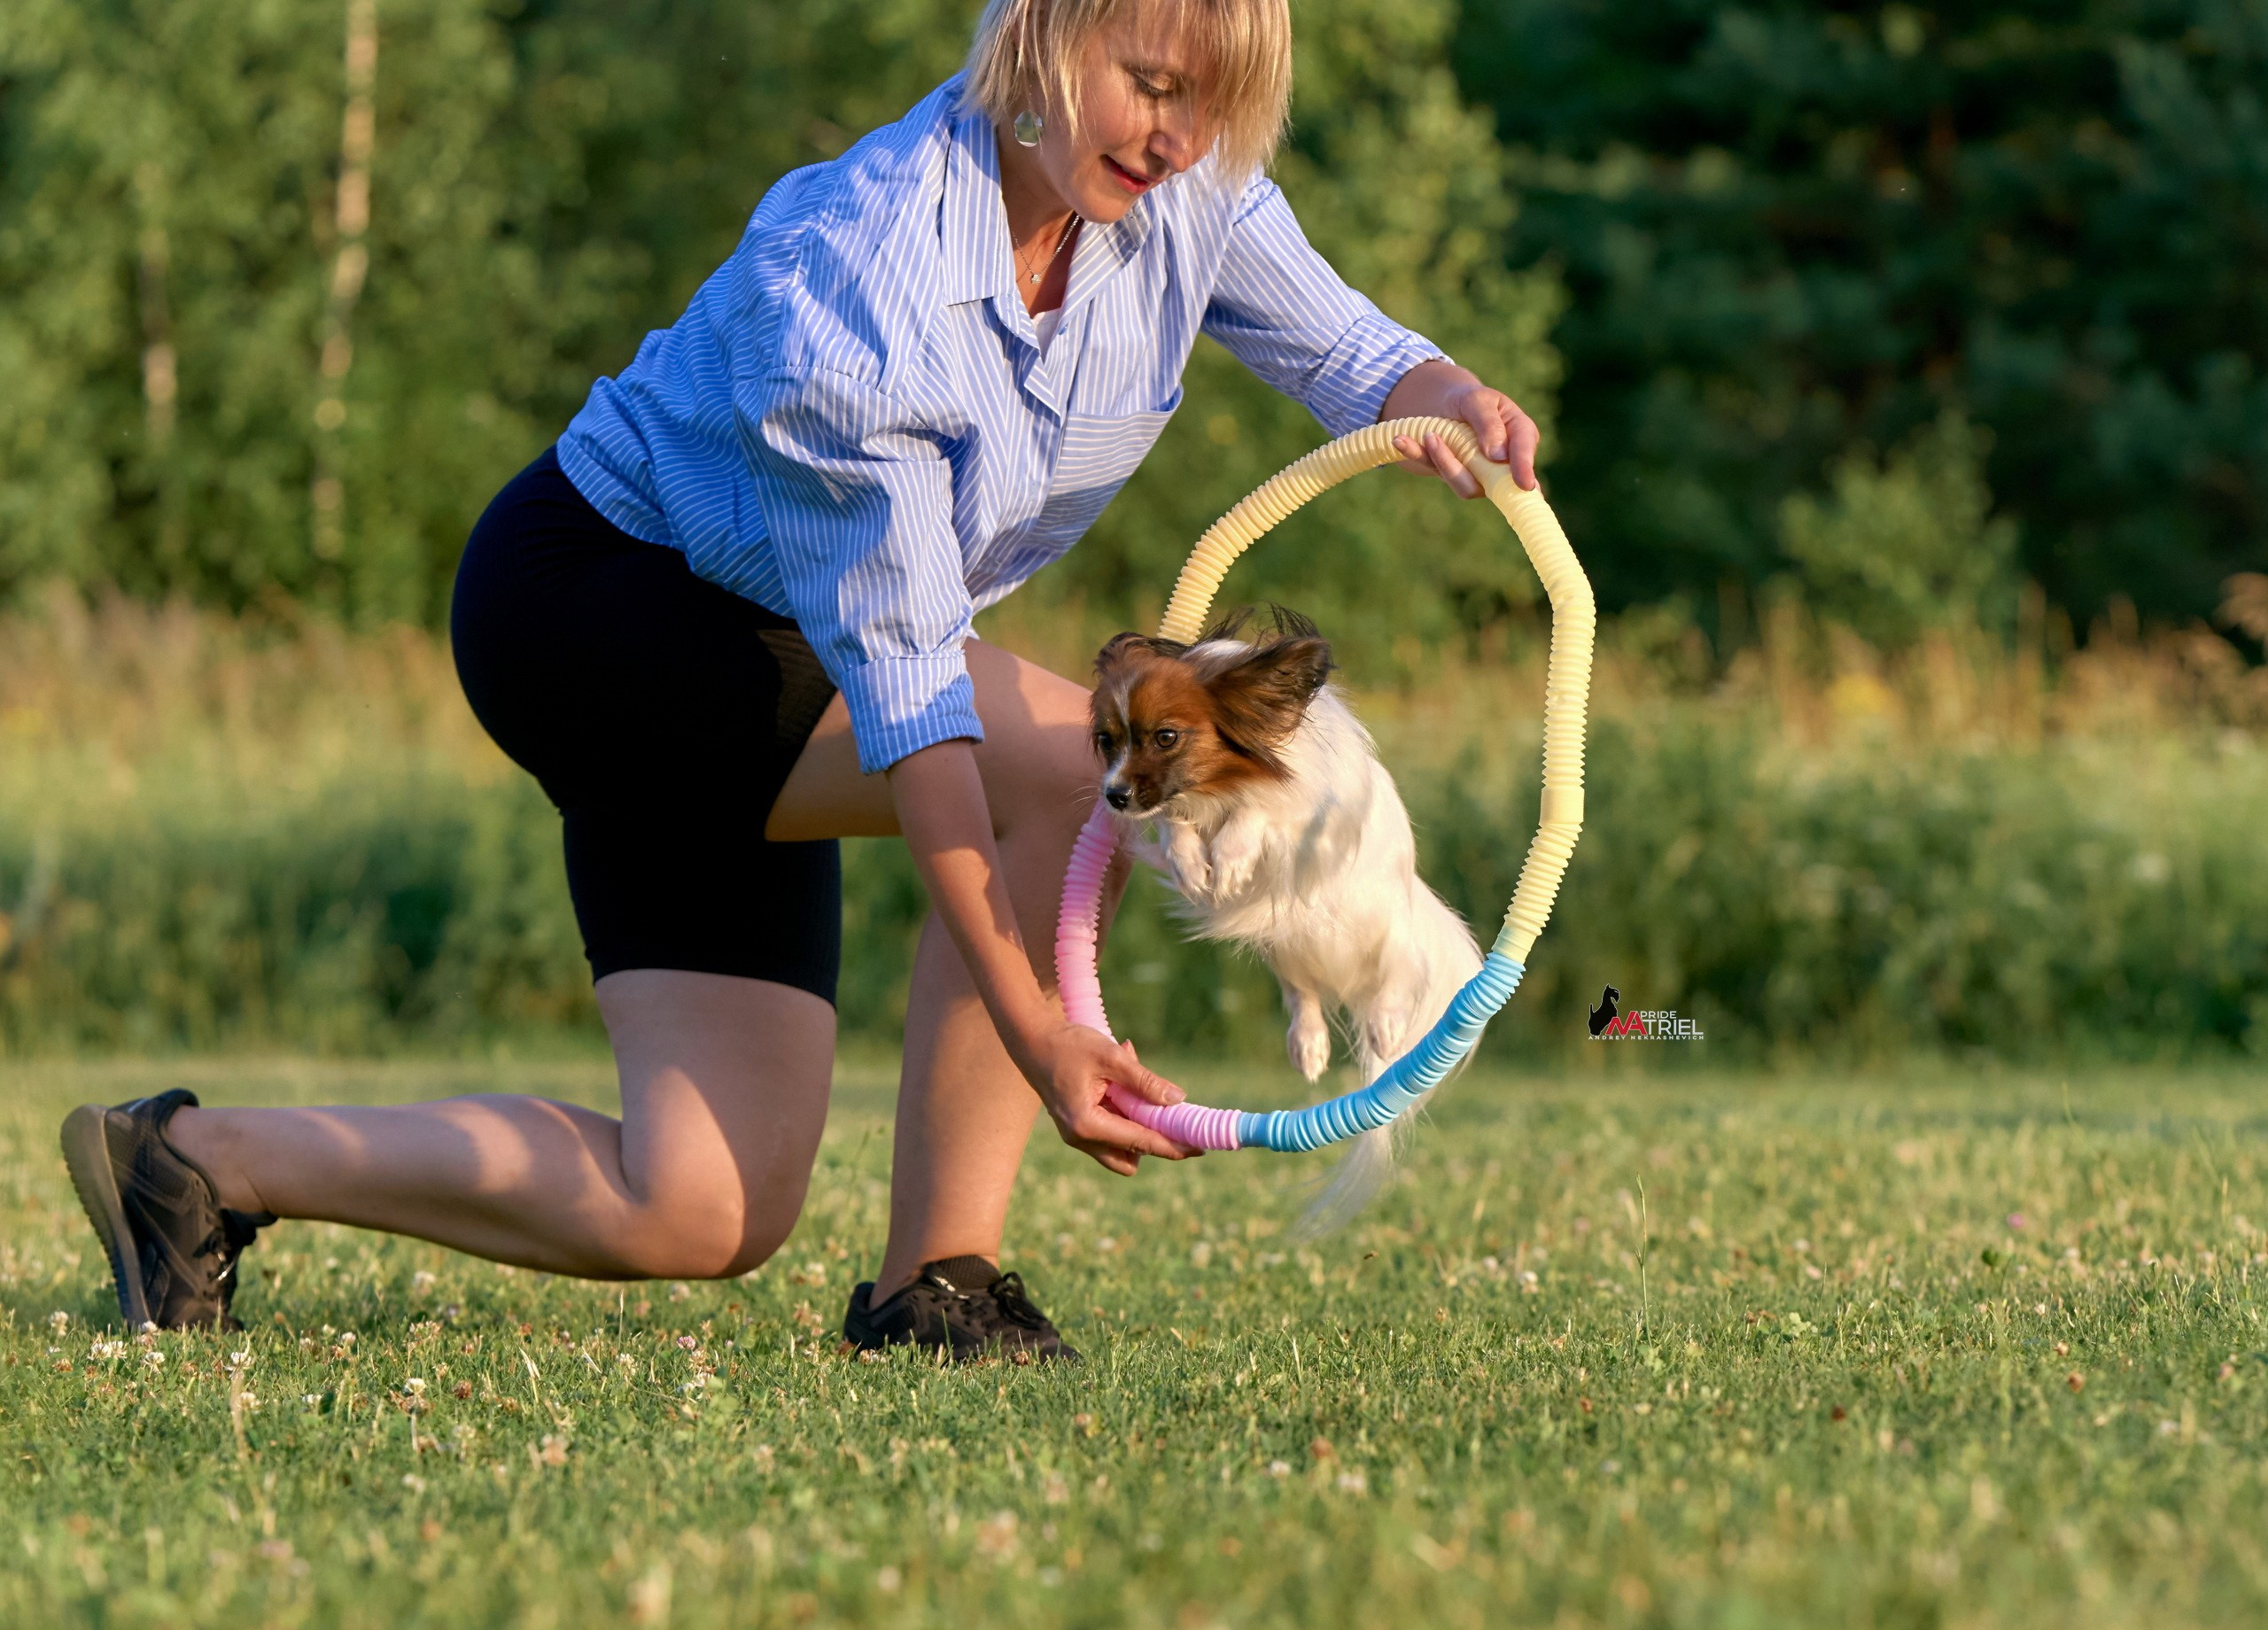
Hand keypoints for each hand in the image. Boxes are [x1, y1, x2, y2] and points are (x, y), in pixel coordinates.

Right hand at [1021, 1024, 1197, 1175]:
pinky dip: (1124, 1114)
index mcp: (1087, 1124)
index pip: (1141, 1142)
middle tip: (1175, 1116)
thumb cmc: (1068, 1045)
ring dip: (1137, 1124)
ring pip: (1120, 1148)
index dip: (1173, 1145)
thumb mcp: (1111, 1057)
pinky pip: (1110, 1131)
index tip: (1199, 1148)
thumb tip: (1178, 1100)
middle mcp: (1080, 1138)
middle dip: (1154, 1142)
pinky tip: (1121, 1082)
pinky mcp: (1077, 1126)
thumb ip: (1145, 1081)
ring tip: (1136, 1083)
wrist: (1030, 1039)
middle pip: (1130, 1159)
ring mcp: (1076, 1135)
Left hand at [1380, 361, 1539, 496]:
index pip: (1524, 454)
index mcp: (1519, 436)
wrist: (1441, 403)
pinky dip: (1414, 454)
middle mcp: (1500, 462)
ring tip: (1426, 434)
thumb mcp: (1478, 400)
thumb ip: (1489, 424)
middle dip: (1465, 466)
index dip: (1526, 469)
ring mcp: (1475, 473)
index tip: (1523, 483)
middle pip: (1494, 481)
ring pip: (1463, 484)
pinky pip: (1433, 469)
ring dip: (1441, 460)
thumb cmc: (1468, 399)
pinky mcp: (1449, 473)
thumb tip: (1499, 456)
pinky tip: (1399, 440)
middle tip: (1436, 439)